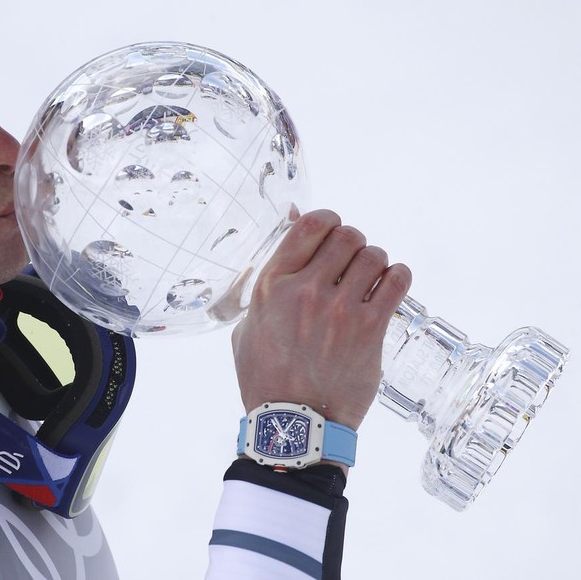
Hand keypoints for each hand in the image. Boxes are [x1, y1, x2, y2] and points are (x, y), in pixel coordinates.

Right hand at [232, 209, 411, 431]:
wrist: (294, 424)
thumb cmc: (266, 378)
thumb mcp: (248, 327)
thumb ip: (268, 290)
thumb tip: (289, 255)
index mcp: (272, 286)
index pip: (308, 225)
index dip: (327, 220)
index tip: (331, 229)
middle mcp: (306, 290)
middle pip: (346, 236)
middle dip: (351, 243)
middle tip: (350, 261)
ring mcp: (341, 309)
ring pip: (373, 255)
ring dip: (374, 262)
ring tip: (369, 278)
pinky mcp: (370, 329)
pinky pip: (396, 282)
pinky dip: (397, 278)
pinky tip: (388, 287)